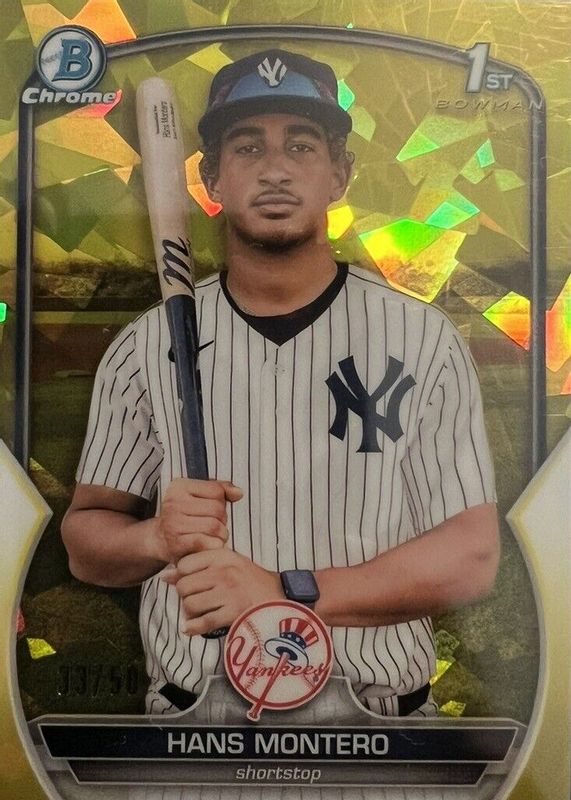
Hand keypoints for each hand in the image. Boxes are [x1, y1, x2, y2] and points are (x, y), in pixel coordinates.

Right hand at [155, 478, 242, 563]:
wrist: (161, 539)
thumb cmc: (186, 516)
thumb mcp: (199, 496)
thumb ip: (221, 489)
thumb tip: (238, 493)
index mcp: (179, 486)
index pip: (217, 490)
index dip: (222, 501)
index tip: (212, 509)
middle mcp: (173, 503)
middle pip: (217, 509)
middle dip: (222, 519)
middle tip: (215, 526)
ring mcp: (173, 523)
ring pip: (215, 527)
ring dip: (221, 534)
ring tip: (214, 536)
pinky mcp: (176, 544)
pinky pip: (207, 543)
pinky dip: (215, 546)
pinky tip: (210, 545)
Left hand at [163, 549, 282, 635]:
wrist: (280, 598)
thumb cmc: (250, 581)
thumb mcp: (228, 564)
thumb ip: (198, 566)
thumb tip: (165, 577)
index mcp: (223, 556)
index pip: (185, 564)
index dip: (182, 576)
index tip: (190, 582)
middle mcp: (225, 572)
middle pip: (184, 586)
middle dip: (184, 597)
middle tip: (193, 600)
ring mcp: (229, 592)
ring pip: (190, 604)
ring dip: (189, 613)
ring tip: (197, 613)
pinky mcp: (233, 613)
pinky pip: (203, 622)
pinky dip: (193, 628)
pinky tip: (191, 628)